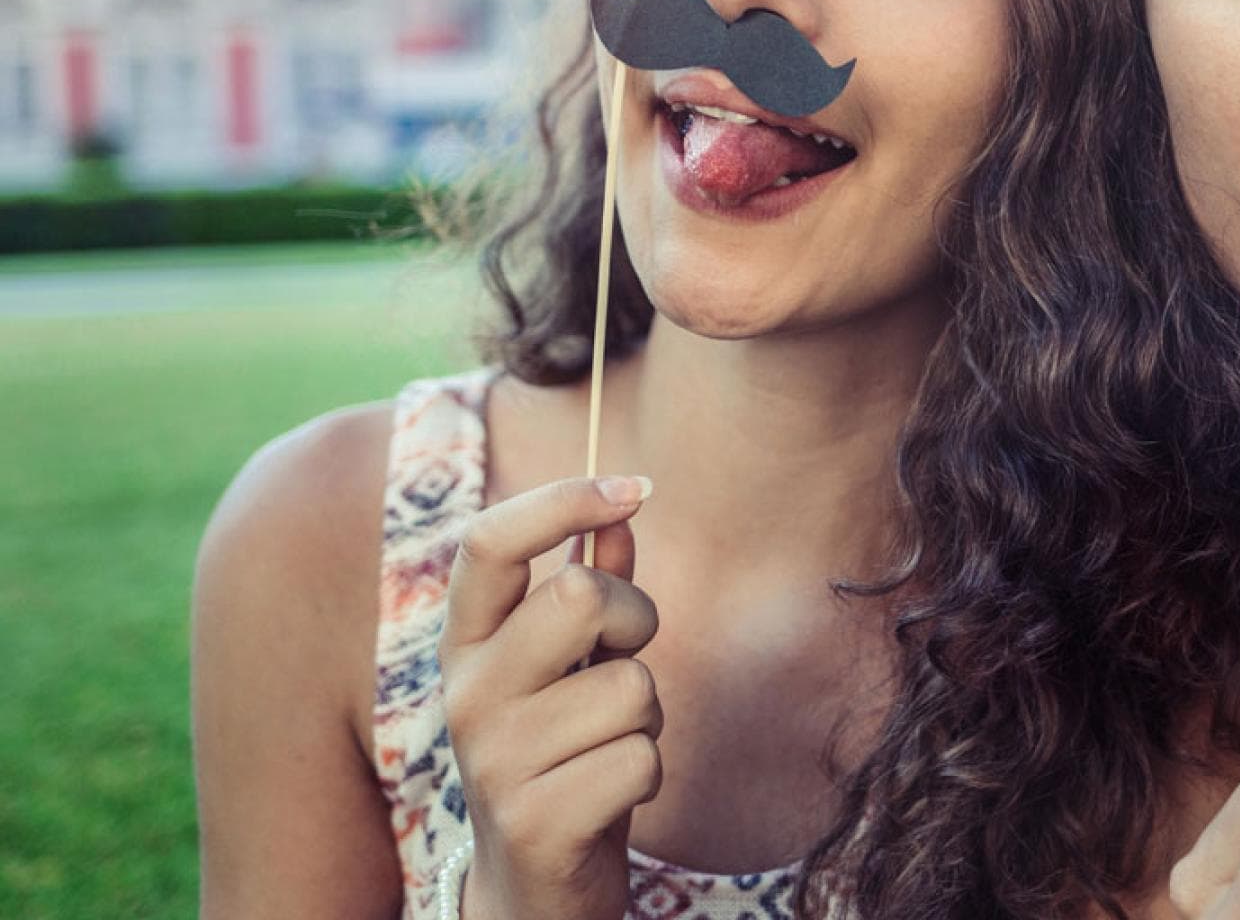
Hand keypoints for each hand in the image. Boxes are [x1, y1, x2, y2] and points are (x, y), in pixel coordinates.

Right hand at [438, 475, 660, 919]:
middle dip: (635, 621)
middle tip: (623, 662)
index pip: (489, 541)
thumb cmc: (562, 753)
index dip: (562, 499)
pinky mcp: (534, 821)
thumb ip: (591, 588)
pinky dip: (646, 775)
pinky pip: (641, 760)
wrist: (531, 887)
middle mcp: (465, 694)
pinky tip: (608, 798)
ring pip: (630, 688)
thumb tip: (624, 513)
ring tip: (606, 748)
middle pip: (579, 596)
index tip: (632, 487)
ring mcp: (492, 761)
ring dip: (645, 720)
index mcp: (467, 643)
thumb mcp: (570, 666)